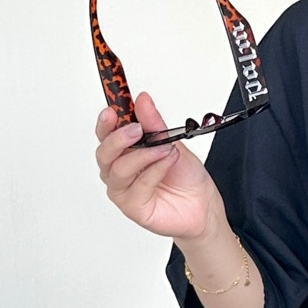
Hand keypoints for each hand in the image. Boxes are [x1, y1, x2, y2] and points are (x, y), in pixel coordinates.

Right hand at [94, 90, 219, 241]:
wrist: (202, 204)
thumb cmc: (185, 176)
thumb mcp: (172, 142)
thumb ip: (154, 123)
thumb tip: (142, 100)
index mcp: (124, 151)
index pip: (105, 134)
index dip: (105, 122)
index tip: (111, 110)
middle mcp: (119, 170)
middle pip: (104, 153)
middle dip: (118, 138)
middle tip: (137, 129)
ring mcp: (123, 190)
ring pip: (119, 170)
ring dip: (142, 155)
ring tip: (164, 148)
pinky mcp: (132, 207)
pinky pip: (138, 186)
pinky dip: (154, 171)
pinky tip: (167, 162)